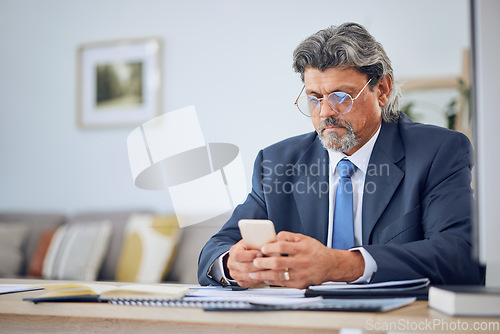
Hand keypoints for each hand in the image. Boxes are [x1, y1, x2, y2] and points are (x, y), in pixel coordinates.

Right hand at [226, 240, 268, 287]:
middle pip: (245, 267)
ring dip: (262, 274)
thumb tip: (270, 243)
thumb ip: (257, 242)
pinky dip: (261, 279)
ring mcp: (236, 275)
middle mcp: (232, 264)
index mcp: (233, 252)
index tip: (261, 253)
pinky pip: (252, 283)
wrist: (242, 257)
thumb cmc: (249, 248)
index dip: (250, 255)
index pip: (238, 255)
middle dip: (259, 265)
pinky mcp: (241, 282)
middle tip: (270, 262)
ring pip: (250, 277)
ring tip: (272, 269)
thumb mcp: (251, 241)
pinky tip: (269, 275)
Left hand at [250, 231, 364, 288]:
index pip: (283, 247)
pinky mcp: (300, 284)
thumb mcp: (304, 238)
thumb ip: (288, 237)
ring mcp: (301, 274)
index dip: (271, 247)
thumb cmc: (315, 251)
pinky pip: (283, 283)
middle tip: (254, 261)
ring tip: (254, 273)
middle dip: (263, 263)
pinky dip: (271, 281)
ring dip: (264, 275)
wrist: (330, 265)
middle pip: (279, 263)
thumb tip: (274, 237)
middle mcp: (302, 262)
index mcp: (302, 248)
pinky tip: (264, 278)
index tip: (262, 248)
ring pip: (279, 276)